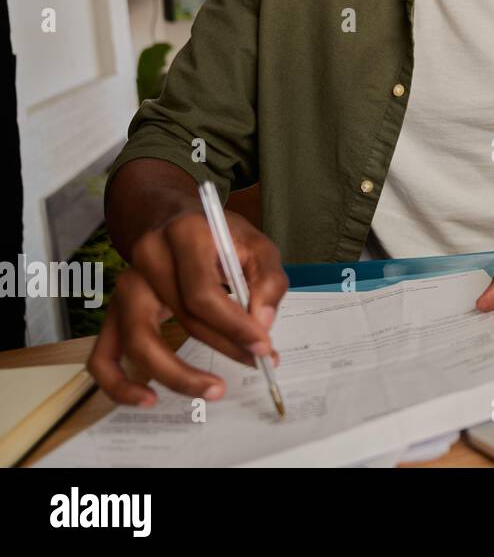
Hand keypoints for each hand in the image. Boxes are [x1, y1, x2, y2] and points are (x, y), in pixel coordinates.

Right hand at [88, 208, 287, 405]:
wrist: (171, 218)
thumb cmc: (218, 237)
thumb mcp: (256, 245)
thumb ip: (267, 280)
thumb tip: (260, 325)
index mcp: (185, 234)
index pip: (203, 292)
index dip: (234, 325)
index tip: (263, 346)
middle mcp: (147, 258)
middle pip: (181, 316)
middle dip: (223, 347)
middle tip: (257, 363)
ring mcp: (124, 286)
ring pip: (139, 341)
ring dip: (177, 374)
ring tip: (213, 390)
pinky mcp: (112, 311)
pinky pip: (102, 356)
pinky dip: (118, 385)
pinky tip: (147, 399)